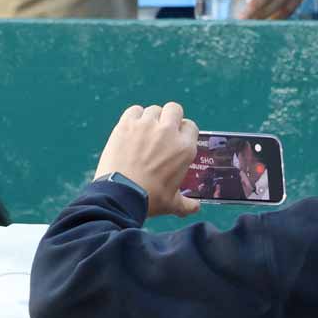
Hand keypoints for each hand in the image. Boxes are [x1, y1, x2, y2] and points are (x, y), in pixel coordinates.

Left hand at [94, 104, 200, 218]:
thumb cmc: (150, 200)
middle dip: (169, 117)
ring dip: (150, 118)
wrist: (121, 195)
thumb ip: (186, 204)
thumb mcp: (172, 203)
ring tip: (143, 132)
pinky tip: (130, 128)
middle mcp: (168, 131)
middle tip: (160, 131)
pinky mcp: (126, 125)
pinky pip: (134, 111)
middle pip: (174, 109)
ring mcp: (147, 125)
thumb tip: (195, 208)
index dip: (182, 131)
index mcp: (185, 148)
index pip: (191, 126)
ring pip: (153, 110)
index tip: (175, 139)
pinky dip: (133, 116)